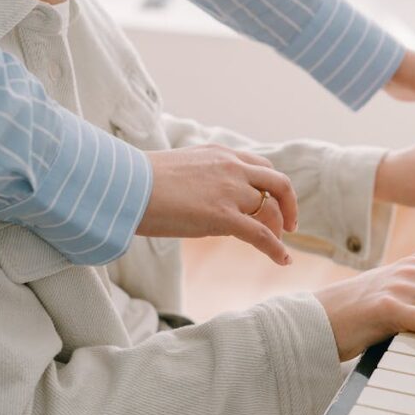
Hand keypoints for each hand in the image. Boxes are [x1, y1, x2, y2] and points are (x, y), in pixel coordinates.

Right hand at [138, 144, 297, 265]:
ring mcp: (230, 190)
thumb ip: (203, 179)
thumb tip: (207, 202)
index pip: (261, 167)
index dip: (272, 187)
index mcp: (221, 154)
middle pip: (277, 184)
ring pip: (271, 210)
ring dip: (279, 230)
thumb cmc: (140, 182)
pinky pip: (261, 234)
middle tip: (289, 225)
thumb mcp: (181, 169)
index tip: (274, 202)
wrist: (125, 186)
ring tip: (279, 247)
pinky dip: (277, 249)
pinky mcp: (223, 216)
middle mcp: (232, 167)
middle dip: (287, 204)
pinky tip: (284, 261)